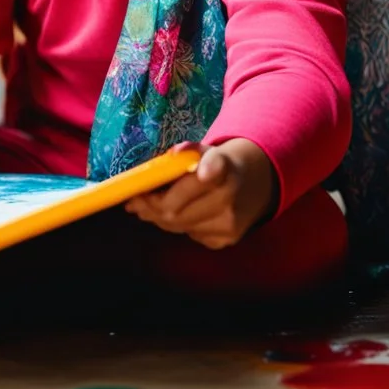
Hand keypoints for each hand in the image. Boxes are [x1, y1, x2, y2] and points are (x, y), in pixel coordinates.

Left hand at [123, 139, 276, 249]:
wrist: (255, 182)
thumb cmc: (217, 163)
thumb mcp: (204, 150)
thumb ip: (186, 152)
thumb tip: (173, 155)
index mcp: (224, 165)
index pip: (213, 168)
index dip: (203, 172)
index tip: (193, 176)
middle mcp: (230, 195)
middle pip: (177, 209)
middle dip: (149, 207)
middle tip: (133, 202)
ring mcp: (231, 221)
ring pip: (180, 226)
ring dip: (158, 218)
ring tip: (144, 208)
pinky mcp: (229, 239)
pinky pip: (191, 234)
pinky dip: (178, 225)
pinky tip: (173, 215)